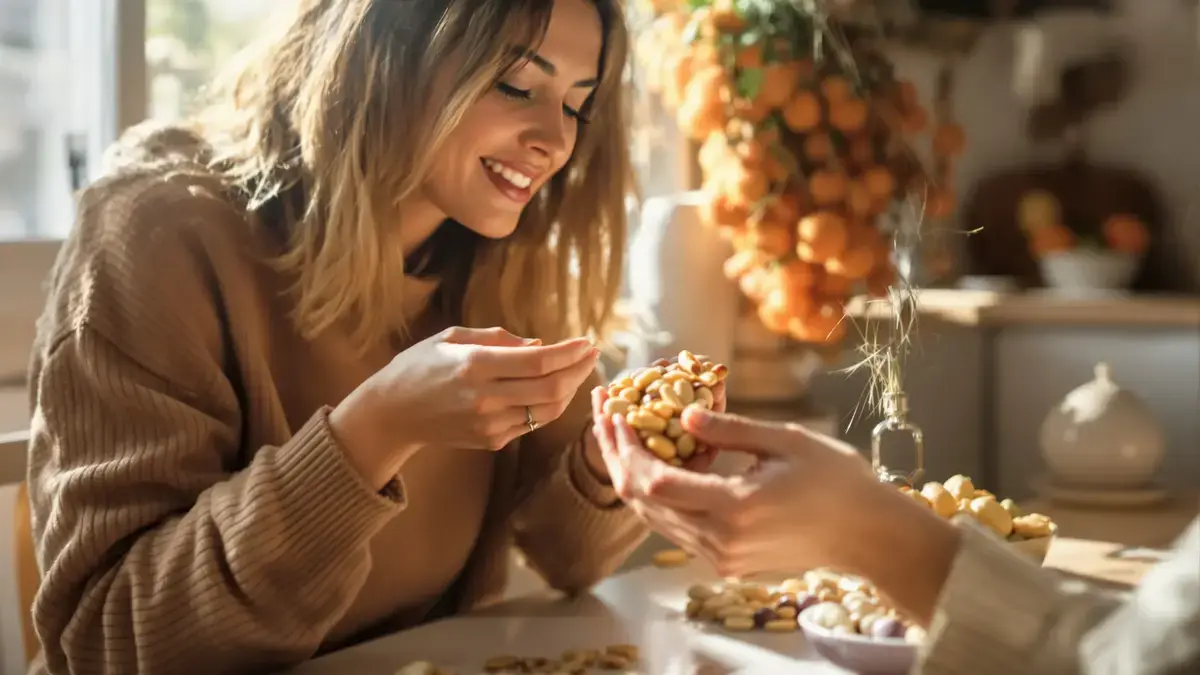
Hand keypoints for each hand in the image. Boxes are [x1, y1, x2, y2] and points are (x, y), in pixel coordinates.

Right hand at [332, 326, 598, 487]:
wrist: (391, 414)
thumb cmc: (419, 366)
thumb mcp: (451, 338)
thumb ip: (498, 339)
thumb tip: (539, 345)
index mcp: (476, 365)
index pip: (539, 361)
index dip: (570, 352)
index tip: (587, 342)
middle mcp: (485, 398)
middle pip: (551, 388)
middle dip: (579, 371)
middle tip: (592, 356)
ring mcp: (489, 424)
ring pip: (548, 410)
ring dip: (570, 391)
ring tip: (579, 372)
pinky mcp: (491, 442)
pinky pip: (532, 423)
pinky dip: (549, 406)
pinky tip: (554, 390)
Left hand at [613, 408, 961, 623]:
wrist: (868, 536)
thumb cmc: (838, 481)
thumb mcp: (785, 441)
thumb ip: (729, 429)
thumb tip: (683, 414)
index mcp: (734, 508)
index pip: (653, 483)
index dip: (625, 448)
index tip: (613, 412)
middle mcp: (719, 540)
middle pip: (643, 503)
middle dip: (618, 457)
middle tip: (606, 415)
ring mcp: (721, 556)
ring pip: (655, 518)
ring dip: (634, 476)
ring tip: (622, 431)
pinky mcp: (726, 561)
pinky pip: (677, 527)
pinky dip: (660, 494)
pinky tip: (659, 459)